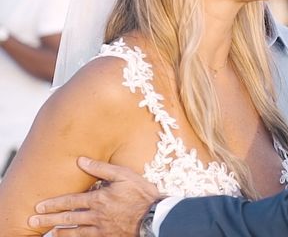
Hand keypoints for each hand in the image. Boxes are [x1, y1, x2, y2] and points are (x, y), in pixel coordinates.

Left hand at [28, 156, 159, 235]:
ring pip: (75, 232)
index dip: (53, 204)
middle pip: (67, 218)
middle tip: (33, 221)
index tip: (39, 206)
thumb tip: (81, 160)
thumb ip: (101, 168)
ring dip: (59, 232)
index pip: (70, 202)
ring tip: (48, 232)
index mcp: (98, 199)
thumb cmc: (141, 194)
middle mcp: (96, 216)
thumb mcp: (124, 175)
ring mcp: (101, 229)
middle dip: (48, 219)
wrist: (154, 217)